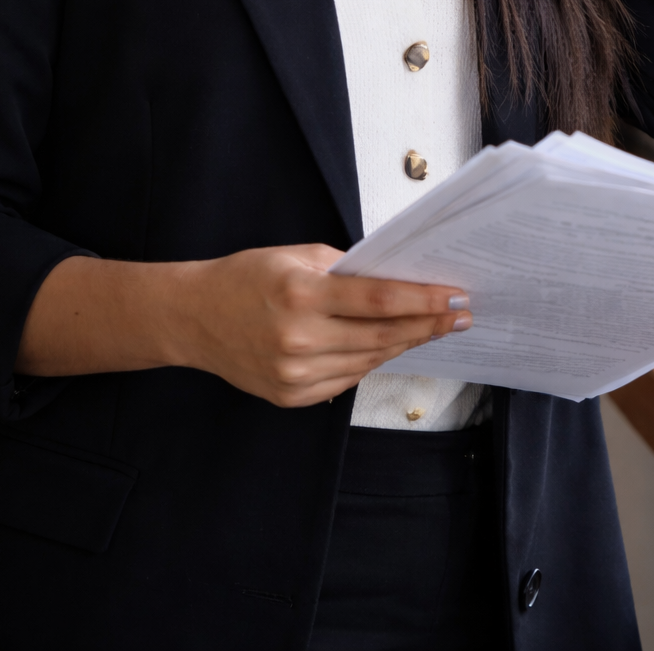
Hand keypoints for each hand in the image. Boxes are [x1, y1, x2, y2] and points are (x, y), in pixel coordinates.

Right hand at [173, 243, 471, 406]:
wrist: (193, 318)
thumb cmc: (245, 278)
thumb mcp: (295, 256)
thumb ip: (345, 269)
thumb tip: (394, 279)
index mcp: (300, 294)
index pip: (378, 300)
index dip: (423, 300)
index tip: (455, 296)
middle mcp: (298, 339)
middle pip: (381, 336)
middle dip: (428, 325)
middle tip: (460, 315)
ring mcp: (293, 374)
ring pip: (368, 361)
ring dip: (406, 344)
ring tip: (434, 328)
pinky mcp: (291, 396)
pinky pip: (346, 380)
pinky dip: (371, 361)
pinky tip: (392, 347)